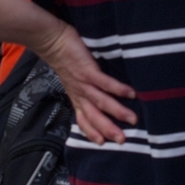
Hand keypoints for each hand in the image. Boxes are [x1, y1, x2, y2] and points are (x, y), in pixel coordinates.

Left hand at [36, 21, 136, 144]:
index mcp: (76, 97)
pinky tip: (131, 94)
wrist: (51, 41)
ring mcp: (84, 84)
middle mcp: (80, 94)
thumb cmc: (65, 57)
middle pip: (94, 117)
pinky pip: (105, 83)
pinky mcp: (88, 71)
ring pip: (102, 103)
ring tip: (132, 119)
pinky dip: (118, 90)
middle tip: (122, 140)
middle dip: (108, 130)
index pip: (83, 119)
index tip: (103, 143)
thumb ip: (84, 87)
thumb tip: (98, 92)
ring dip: (117, 113)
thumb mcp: (71, 78)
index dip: (92, 133)